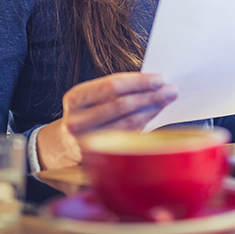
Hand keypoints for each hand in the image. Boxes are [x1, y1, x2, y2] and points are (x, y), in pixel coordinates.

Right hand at [37, 72, 176, 168]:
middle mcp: (77, 120)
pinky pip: (129, 135)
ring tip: (167, 100)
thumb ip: (116, 89)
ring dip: (152, 109)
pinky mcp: (100, 155)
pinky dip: (146, 122)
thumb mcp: (91, 96)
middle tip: (170, 90)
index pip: (112, 86)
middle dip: (150, 96)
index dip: (138, 82)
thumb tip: (152, 82)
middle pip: (122, 105)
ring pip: (128, 122)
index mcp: (75, 98)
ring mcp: (87, 141)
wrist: (63, 143)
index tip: (159, 79)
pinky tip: (155, 113)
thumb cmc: (85, 112)